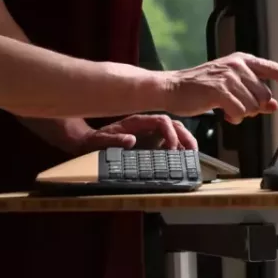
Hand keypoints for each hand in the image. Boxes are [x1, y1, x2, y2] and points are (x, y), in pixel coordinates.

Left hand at [75, 114, 197, 151]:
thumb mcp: (98, 141)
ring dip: (185, 140)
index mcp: (136, 122)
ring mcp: (148, 132)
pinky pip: (168, 140)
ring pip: (174, 130)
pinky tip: (183, 156)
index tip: (173, 148)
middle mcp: (145, 125)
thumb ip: (113, 139)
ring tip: (192, 154)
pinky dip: (178, 146)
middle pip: (172, 124)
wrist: (86, 143)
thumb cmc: (93, 142)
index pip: (160, 121)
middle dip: (185, 136)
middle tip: (192, 151)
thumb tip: (131, 140)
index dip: (170, 133)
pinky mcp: (149, 140)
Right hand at [165, 52, 277, 123]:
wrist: (173, 87)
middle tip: (237, 107)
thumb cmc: (201, 87)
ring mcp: (229, 76)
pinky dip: (234, 118)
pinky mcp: (220, 89)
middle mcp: (238, 65)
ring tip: (228, 108)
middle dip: (254, 108)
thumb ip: (253, 95)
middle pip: (264, 96)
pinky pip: (240, 112)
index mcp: (243, 61)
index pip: (274, 69)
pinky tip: (225, 114)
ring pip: (253, 106)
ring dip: (242, 114)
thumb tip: (273, 106)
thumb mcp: (231, 88)